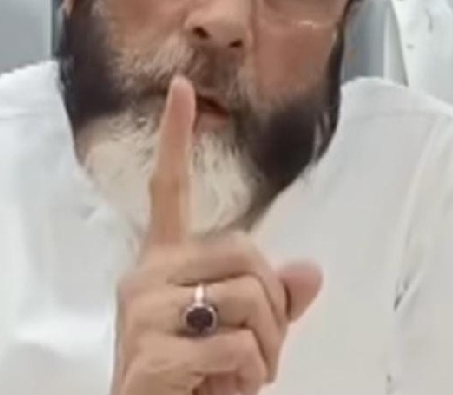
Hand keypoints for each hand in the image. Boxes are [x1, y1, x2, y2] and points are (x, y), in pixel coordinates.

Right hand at [110, 76, 323, 394]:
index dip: (177, 139)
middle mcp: (146, 277)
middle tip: (261, 352)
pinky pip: (235, 346)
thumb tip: (310, 272)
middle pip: (244, 254)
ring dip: (266, 350)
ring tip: (239, 376)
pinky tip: (221, 388)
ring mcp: (143, 312)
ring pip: (248, 301)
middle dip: (275, 309)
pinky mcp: (151, 351)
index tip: (182, 89)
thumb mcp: (238, 337)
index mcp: (163, 265)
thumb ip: (271, 302)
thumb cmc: (192, 382)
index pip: (168, 190)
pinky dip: (248, 376)